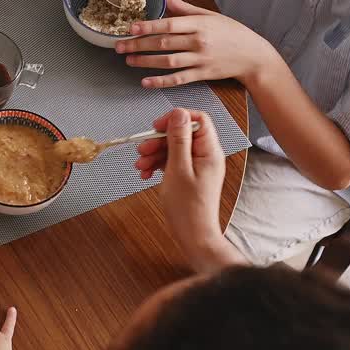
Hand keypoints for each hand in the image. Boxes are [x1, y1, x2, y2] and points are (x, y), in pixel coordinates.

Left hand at [116, 0, 278, 87]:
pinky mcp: (203, 74)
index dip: (148, 26)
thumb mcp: (208, 15)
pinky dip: (161, 81)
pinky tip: (145, 82)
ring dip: (145, 62)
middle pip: (164, 43)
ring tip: (128, 60)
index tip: (130, 28)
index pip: (169, 24)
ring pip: (168, 61)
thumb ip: (182, 6)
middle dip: (138, 45)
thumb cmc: (230, 32)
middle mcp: (199, 41)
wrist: (253, 56)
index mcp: (199, 24)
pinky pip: (178, 79)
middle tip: (119, 46)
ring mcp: (200, 59)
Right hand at [137, 109, 234, 270]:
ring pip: (173, 148)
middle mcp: (205, 156)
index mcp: (209, 151)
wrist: (193, 235)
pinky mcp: (189, 175)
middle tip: (142, 150)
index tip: (156, 127)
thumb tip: (178, 114)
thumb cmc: (188, 208)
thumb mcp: (178, 169)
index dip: (175, 119)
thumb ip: (178, 140)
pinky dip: (157, 164)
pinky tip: (146, 173)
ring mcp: (197, 166)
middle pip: (181, 134)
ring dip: (154, 154)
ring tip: (140, 166)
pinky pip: (172, 161)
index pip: (197, 120)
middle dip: (159, 140)